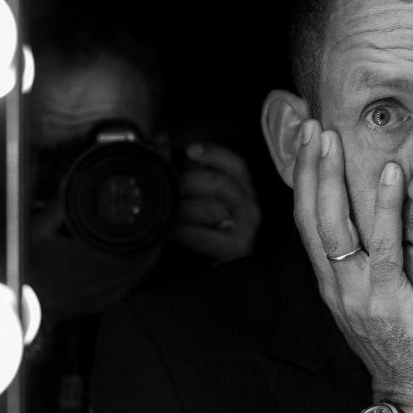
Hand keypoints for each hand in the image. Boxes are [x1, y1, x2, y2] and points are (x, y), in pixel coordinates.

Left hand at [170, 142, 260, 263]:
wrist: (208, 272)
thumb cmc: (200, 230)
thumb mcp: (194, 196)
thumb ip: (184, 169)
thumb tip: (162, 140)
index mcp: (243, 190)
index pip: (236, 165)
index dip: (214, 154)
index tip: (189, 150)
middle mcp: (250, 208)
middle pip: (221, 183)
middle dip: (189, 182)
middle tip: (167, 185)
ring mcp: (246, 229)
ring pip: (211, 208)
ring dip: (182, 208)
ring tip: (165, 209)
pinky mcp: (237, 249)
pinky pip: (204, 235)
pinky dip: (183, 232)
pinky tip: (169, 231)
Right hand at [292, 121, 412, 412]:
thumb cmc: (406, 349)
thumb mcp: (378, 302)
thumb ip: (374, 265)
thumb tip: (385, 225)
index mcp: (332, 281)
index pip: (309, 222)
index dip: (304, 181)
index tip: (306, 143)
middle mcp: (334, 282)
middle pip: (310, 214)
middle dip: (308, 167)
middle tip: (311, 124)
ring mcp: (355, 290)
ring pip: (333, 223)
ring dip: (330, 176)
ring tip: (331, 135)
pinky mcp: (385, 298)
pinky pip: (382, 244)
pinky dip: (383, 205)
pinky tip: (389, 172)